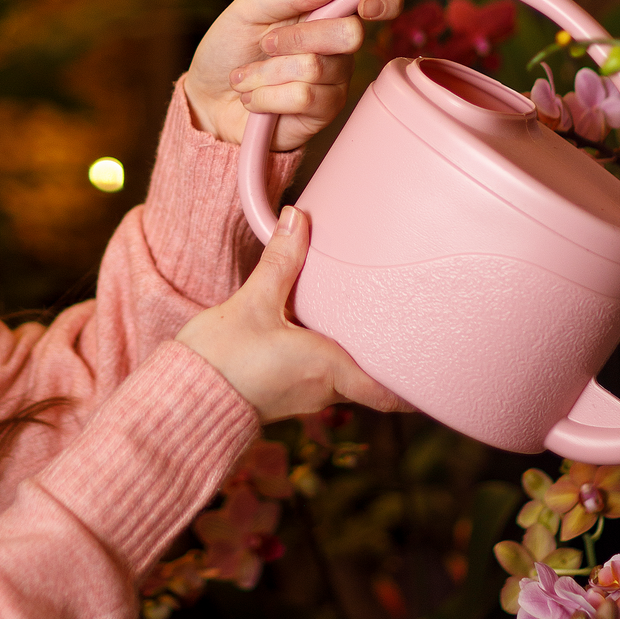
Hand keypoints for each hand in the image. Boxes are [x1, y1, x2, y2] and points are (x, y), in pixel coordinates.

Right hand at [176, 207, 401, 420]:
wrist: (181, 399)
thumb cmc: (220, 361)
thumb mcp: (253, 302)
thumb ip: (280, 261)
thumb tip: (298, 219)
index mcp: (329, 369)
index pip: (390, 394)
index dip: (417, 388)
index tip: (438, 372)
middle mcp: (323, 389)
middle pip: (372, 380)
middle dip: (390, 359)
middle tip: (410, 329)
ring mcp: (302, 395)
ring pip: (345, 376)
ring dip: (359, 355)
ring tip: (371, 323)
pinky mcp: (282, 390)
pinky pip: (319, 375)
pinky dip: (331, 356)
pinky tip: (322, 329)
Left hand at [184, 0, 401, 149]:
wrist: (206, 98)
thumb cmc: (229, 49)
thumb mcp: (248, 10)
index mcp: (326, 11)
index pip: (377, 1)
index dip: (382, 1)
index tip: (364, 6)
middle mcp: (338, 45)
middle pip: (350, 35)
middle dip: (297, 38)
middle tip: (265, 44)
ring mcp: (335, 80)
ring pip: (315, 67)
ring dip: (266, 72)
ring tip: (246, 77)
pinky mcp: (323, 112)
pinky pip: (304, 97)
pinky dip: (267, 95)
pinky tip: (254, 98)